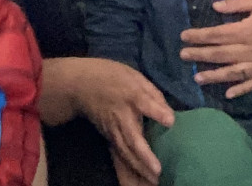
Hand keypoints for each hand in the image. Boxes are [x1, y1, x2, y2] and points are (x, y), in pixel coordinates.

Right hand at [64, 58, 171, 183]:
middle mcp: (121, 114)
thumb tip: (169, 112)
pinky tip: (140, 174)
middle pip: (132, 137)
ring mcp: (112, 128)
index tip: (170, 121)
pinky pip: (119, 153)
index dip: (157, 112)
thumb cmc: (112, 76)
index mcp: (130, 94)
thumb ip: (152, 93)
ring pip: (125, 150)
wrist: (81, 84)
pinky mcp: (108, 136)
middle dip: (145, 155)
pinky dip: (129, 165)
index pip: (144, 104)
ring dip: (138, 166)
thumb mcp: (134, 75)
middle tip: (158, 171)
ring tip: (152, 179)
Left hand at [180, 0, 251, 97]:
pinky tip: (228, 93)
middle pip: (221, 55)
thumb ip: (237, 3)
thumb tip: (215, 7)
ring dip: (214, 76)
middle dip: (200, 55)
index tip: (184, 36)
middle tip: (183, 55)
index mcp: (248, 30)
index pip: (217, 35)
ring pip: (233, 73)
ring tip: (197, 78)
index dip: (199, 36)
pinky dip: (240, 90)